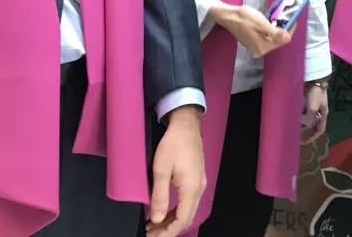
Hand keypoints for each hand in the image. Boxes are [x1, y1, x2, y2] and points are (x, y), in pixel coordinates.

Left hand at [147, 106, 205, 236]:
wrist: (186, 125)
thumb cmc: (172, 145)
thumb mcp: (161, 170)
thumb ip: (160, 196)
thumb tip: (156, 219)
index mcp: (191, 188)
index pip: (182, 219)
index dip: (168, 232)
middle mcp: (199, 188)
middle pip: (187, 217)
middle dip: (169, 229)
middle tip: (150, 233)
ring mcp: (200, 182)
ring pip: (188, 209)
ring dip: (172, 220)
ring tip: (154, 224)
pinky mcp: (197, 177)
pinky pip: (189, 201)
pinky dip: (177, 210)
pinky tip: (165, 210)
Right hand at [211, 2, 290, 56]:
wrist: (228, 15)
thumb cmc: (244, 18)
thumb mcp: (262, 24)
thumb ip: (275, 33)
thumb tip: (288, 38)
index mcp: (262, 48)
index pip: (282, 41)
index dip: (289, 30)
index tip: (293, 19)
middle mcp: (259, 51)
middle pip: (277, 40)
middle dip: (283, 29)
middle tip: (286, 17)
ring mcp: (255, 47)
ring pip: (272, 38)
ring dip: (277, 28)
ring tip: (280, 18)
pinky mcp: (253, 41)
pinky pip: (266, 37)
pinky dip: (270, 29)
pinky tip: (271, 21)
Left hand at [301, 80, 328, 144]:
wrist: (315, 79)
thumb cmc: (315, 93)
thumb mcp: (312, 107)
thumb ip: (308, 117)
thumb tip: (303, 122)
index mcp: (323, 114)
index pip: (320, 130)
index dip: (313, 137)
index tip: (304, 142)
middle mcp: (320, 111)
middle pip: (315, 125)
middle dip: (308, 132)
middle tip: (299, 137)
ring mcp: (315, 106)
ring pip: (309, 119)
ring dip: (303, 124)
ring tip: (295, 127)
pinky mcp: (309, 101)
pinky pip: (305, 112)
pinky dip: (300, 116)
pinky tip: (295, 117)